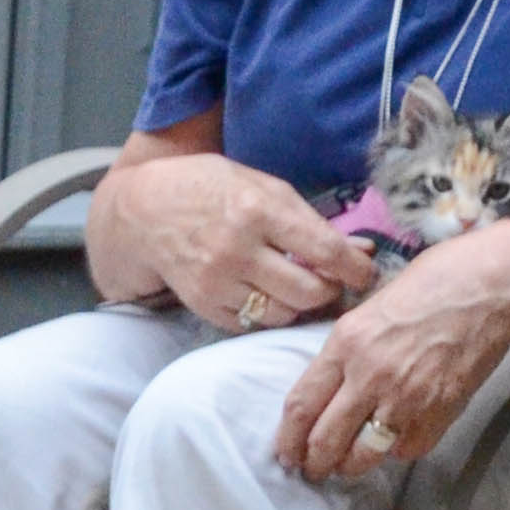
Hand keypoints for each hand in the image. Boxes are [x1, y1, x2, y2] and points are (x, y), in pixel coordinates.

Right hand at [95, 153, 375, 332]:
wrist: (143, 211)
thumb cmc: (209, 189)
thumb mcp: (261, 186)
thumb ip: (308, 219)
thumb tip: (360, 249)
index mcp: (258, 210)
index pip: (324, 250)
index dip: (355, 268)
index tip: (366, 273)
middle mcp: (238, 249)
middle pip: (308, 292)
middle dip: (331, 291)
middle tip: (335, 283)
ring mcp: (218, 282)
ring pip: (283, 313)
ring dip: (301, 305)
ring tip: (304, 289)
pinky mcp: (205, 305)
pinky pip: (254, 322)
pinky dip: (269, 312)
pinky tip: (269, 294)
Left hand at [275, 228, 509, 477]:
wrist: (494, 287)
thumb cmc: (435, 282)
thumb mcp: (372, 304)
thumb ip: (347, 347)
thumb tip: (327, 383)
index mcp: (347, 343)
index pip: (301, 406)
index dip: (288, 439)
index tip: (286, 452)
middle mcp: (370, 375)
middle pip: (325, 441)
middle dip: (314, 464)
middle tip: (313, 470)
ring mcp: (406, 398)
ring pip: (364, 456)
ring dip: (350, 466)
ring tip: (347, 465)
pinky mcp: (439, 412)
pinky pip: (407, 449)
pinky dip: (398, 450)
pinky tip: (395, 440)